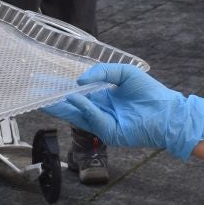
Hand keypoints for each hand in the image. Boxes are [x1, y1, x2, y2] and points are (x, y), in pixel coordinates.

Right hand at [41, 63, 203, 156]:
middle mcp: (100, 111)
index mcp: (103, 97)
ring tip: (44, 97)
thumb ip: (102, 72)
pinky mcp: (109, 132)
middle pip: (71, 107)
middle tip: (35, 93)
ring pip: (76, 115)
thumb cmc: (150, 92)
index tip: (43, 82)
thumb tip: (79, 82)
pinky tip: (73, 97)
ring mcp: (103, 123)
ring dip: (61, 107)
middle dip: (53, 100)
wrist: (168, 112)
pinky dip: (82, 108)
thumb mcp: (124, 73)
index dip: (60, 88)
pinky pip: (92, 119)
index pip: (76, 94)